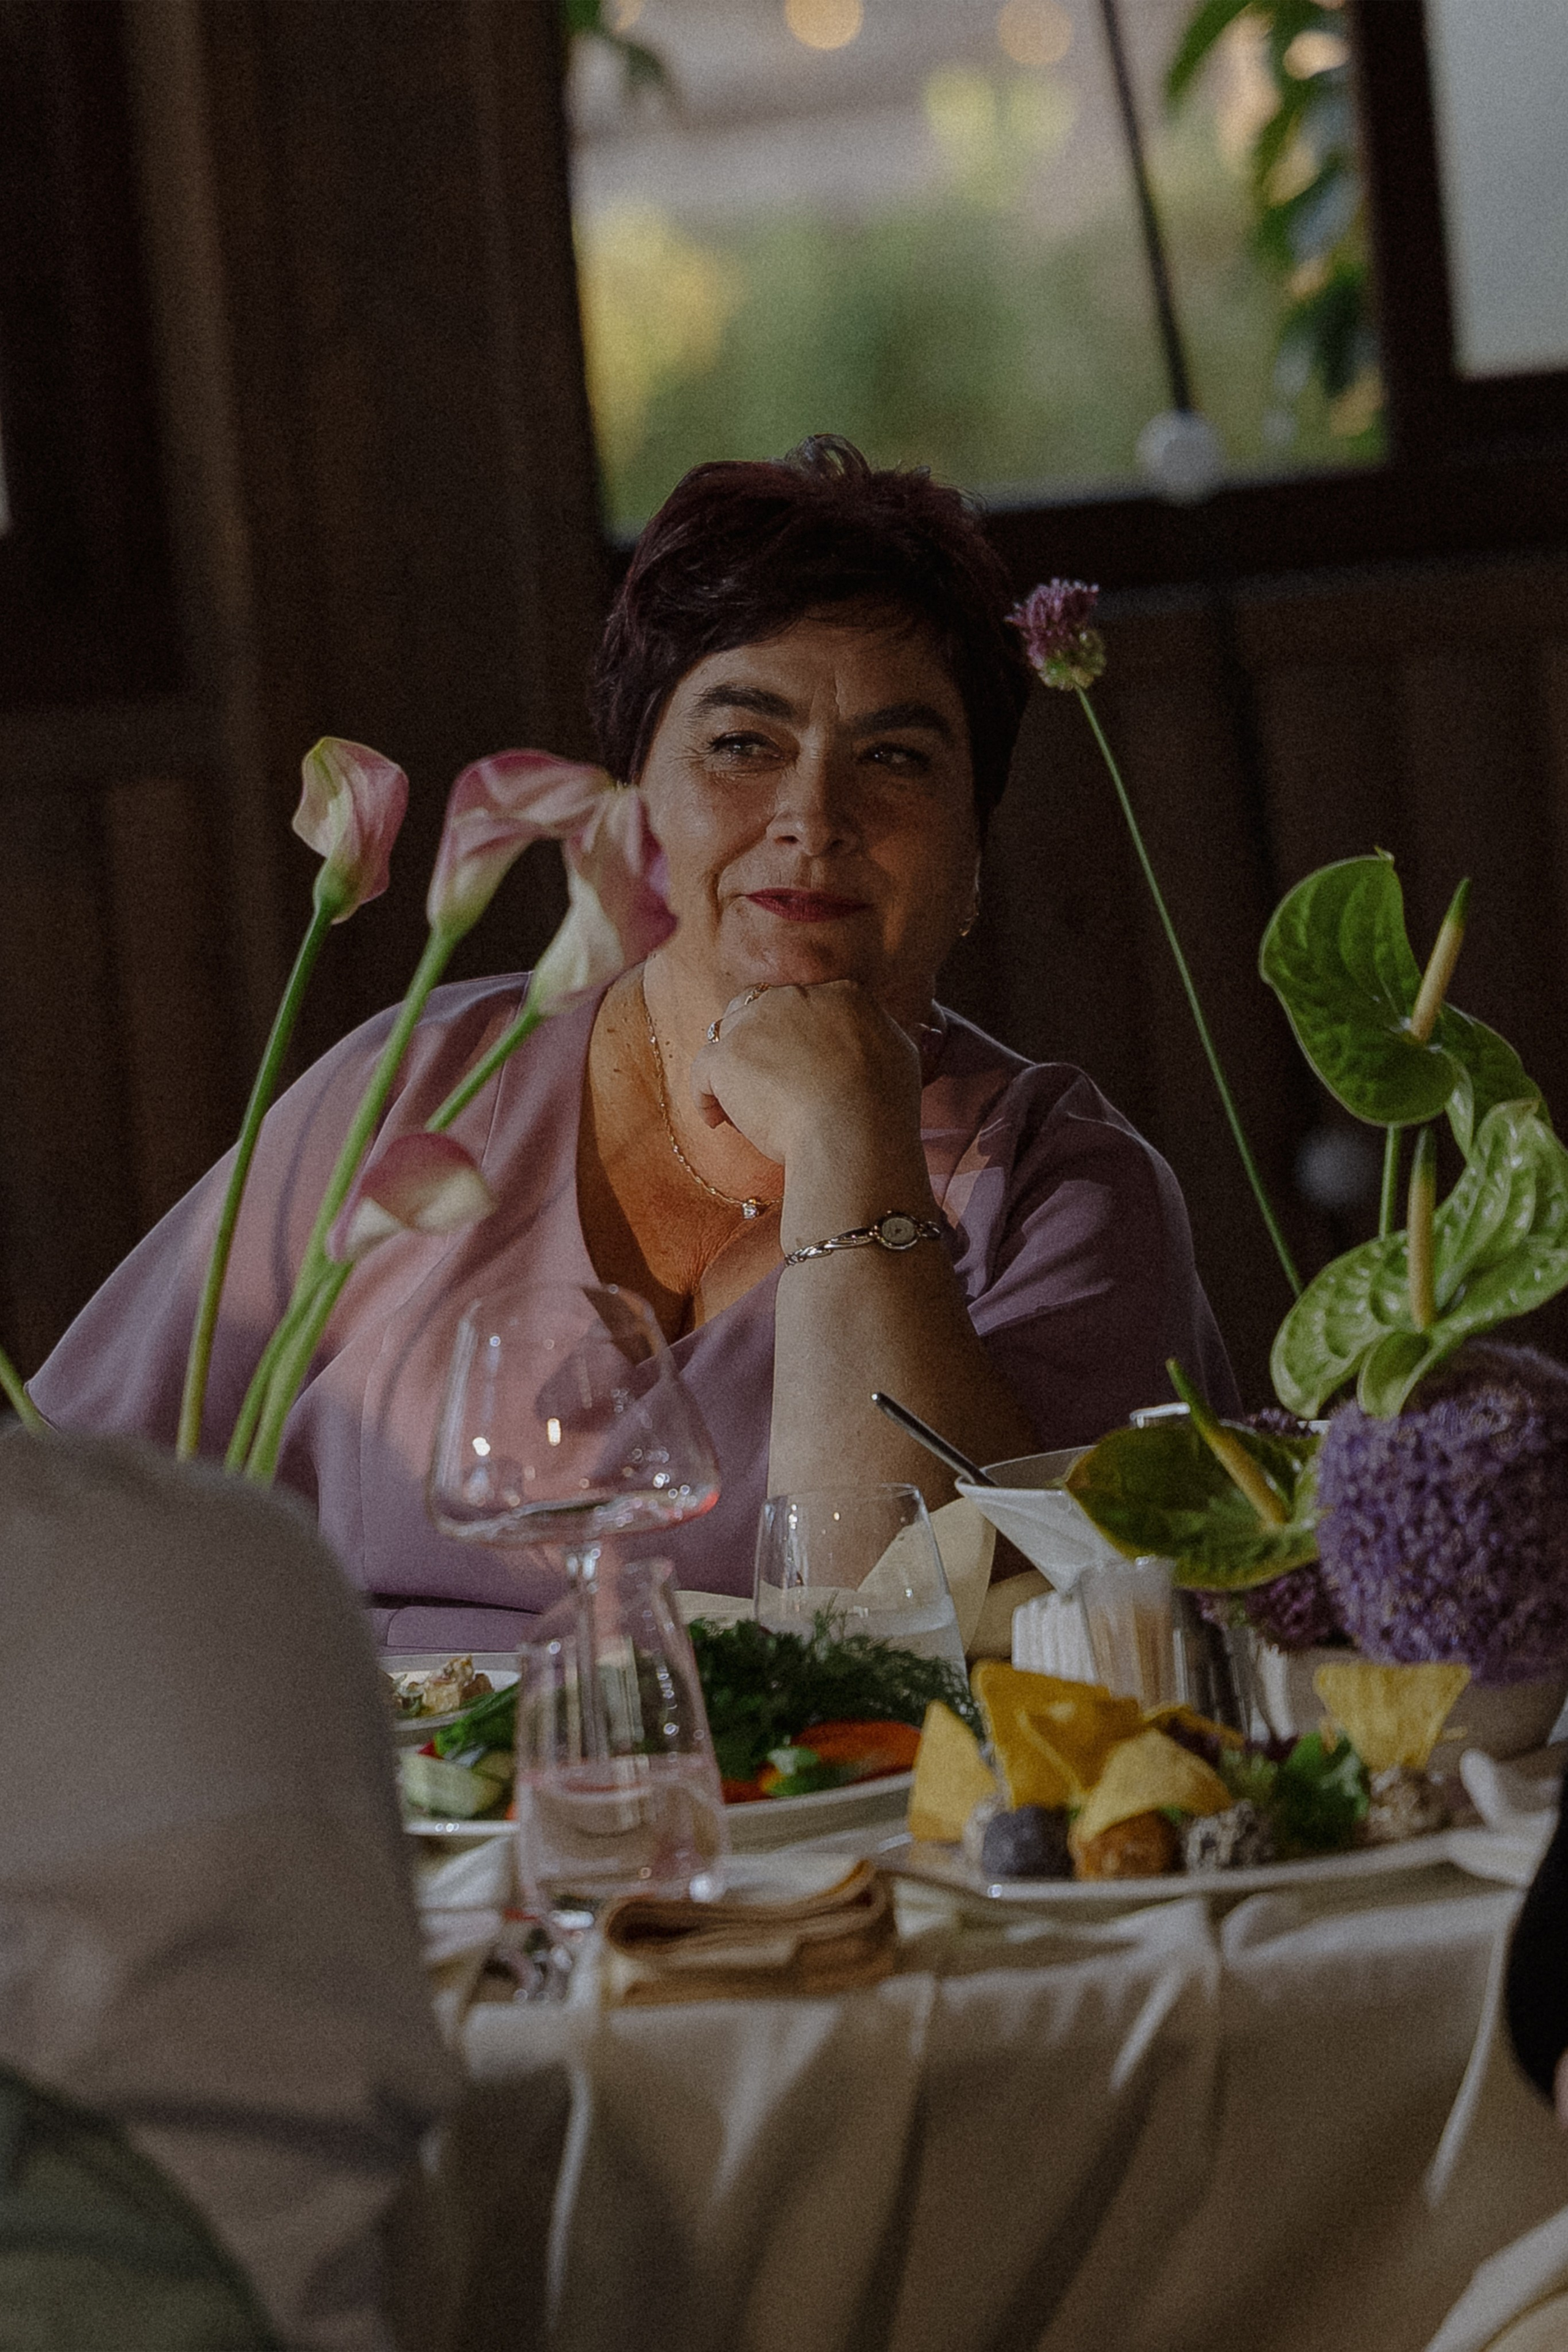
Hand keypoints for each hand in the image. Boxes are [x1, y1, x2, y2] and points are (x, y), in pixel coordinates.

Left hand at [688, 980, 923, 1172]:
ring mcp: (756, 1024)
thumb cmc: (883, 1106)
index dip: (796, 1034)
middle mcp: (794, 997)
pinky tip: (716, 1120)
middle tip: (765, 1083)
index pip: (805, 1003)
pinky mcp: (727, 1057)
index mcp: (841, 994)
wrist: (853, 1134)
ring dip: (732, 1066)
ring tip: (739, 1104)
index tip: (798, 1065)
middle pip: (760, 1009)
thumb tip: (877, 1032)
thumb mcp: (900, 1055)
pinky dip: (705, 1097)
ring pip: (728, 1035)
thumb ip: (879, 1035)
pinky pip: (702, 1072)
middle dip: (758, 1043)